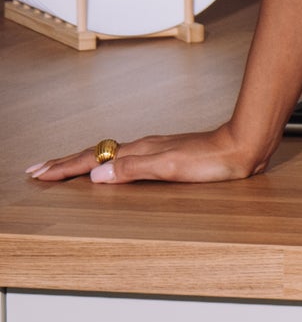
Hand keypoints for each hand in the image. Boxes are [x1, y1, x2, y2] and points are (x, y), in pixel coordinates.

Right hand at [28, 125, 271, 186]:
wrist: (243, 146)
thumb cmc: (213, 160)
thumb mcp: (171, 168)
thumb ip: (133, 170)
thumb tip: (95, 175)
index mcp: (139, 151)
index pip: (92, 159)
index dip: (65, 168)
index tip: (39, 173)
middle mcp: (142, 148)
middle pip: (94, 154)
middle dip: (64, 163)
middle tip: (37, 170)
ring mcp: (153, 150)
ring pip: (107, 154)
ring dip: (81, 162)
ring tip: (63, 167)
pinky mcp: (165, 154)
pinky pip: (122, 157)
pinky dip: (104, 162)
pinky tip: (108, 167)